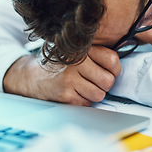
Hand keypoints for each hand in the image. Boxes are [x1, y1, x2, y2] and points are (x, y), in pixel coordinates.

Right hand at [3, 46, 120, 105]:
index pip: (112, 60)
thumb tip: (118, 67)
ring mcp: (69, 78)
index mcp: (82, 48)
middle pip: (108, 80)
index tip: (109, 71)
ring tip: (82, 87)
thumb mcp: (77, 53)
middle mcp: (75, 61)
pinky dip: (82, 101)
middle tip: (94, 81)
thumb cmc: (60, 66)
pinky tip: (73, 92)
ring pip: (99, 94)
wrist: (32, 76)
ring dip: (93, 94)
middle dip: (104, 85)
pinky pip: (87, 103)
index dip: (114, 69)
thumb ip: (97, 55)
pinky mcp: (65, 94)